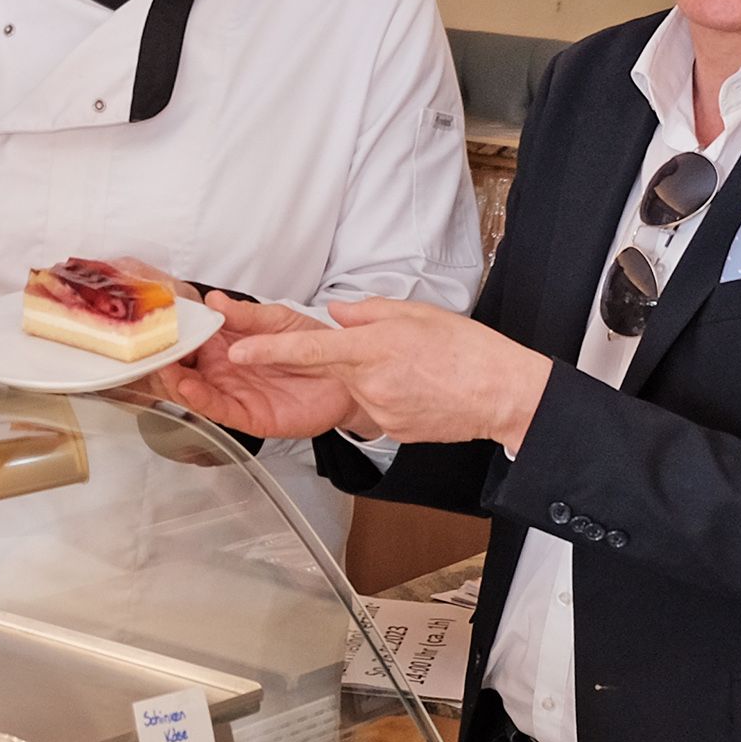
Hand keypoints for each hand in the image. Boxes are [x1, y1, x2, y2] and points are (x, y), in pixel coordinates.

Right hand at [153, 293, 367, 438]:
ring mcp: (231, 392)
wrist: (346, 378)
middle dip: (163, 358)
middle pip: (183, 366)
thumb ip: (246, 315)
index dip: (171, 331)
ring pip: (192, 390)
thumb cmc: (313, 346)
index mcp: (226, 342)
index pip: (190, 336)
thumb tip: (213, 299)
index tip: (153, 321)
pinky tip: (186, 387)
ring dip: (173, 380)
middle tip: (147, 349)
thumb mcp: (278, 320)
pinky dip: (199, 399)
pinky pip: (217, 409)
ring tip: (162, 368)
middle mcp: (222, 369)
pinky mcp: (246, 416)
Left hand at [227, 297, 551, 448]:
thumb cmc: (467, 350)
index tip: (236, 351)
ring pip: (357, 389)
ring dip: (375, 378)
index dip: (268, 350)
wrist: (504, 394)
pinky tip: (421, 390)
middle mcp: (368, 381)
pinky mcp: (390, 430)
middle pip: (334, 369)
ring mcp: (378, 410)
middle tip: (394, 354)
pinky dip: (391, 396)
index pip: (306, 349)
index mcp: (371, 347)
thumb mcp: (416, 313)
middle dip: (348, 360)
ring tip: (418, 371)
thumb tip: (337, 314)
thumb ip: (368, 312)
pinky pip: (376, 407)